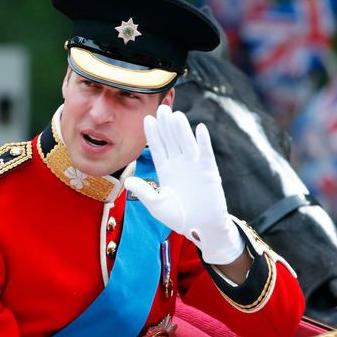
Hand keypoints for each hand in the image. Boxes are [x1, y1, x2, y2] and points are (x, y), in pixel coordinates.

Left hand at [124, 105, 243, 264]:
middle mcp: (179, 164)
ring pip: (186, 143)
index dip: (152, 134)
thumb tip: (127, 180)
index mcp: (166, 170)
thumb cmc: (179, 217)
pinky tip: (200, 128)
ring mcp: (194, 166)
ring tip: (175, 115)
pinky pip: (205, 153)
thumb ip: (144, 192)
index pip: (157, 147)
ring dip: (181, 129)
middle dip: (166, 125)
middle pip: (171, 140)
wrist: (201, 228)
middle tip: (160, 108)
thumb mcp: (157, 205)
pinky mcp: (209, 171)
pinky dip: (203, 141)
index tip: (147, 119)